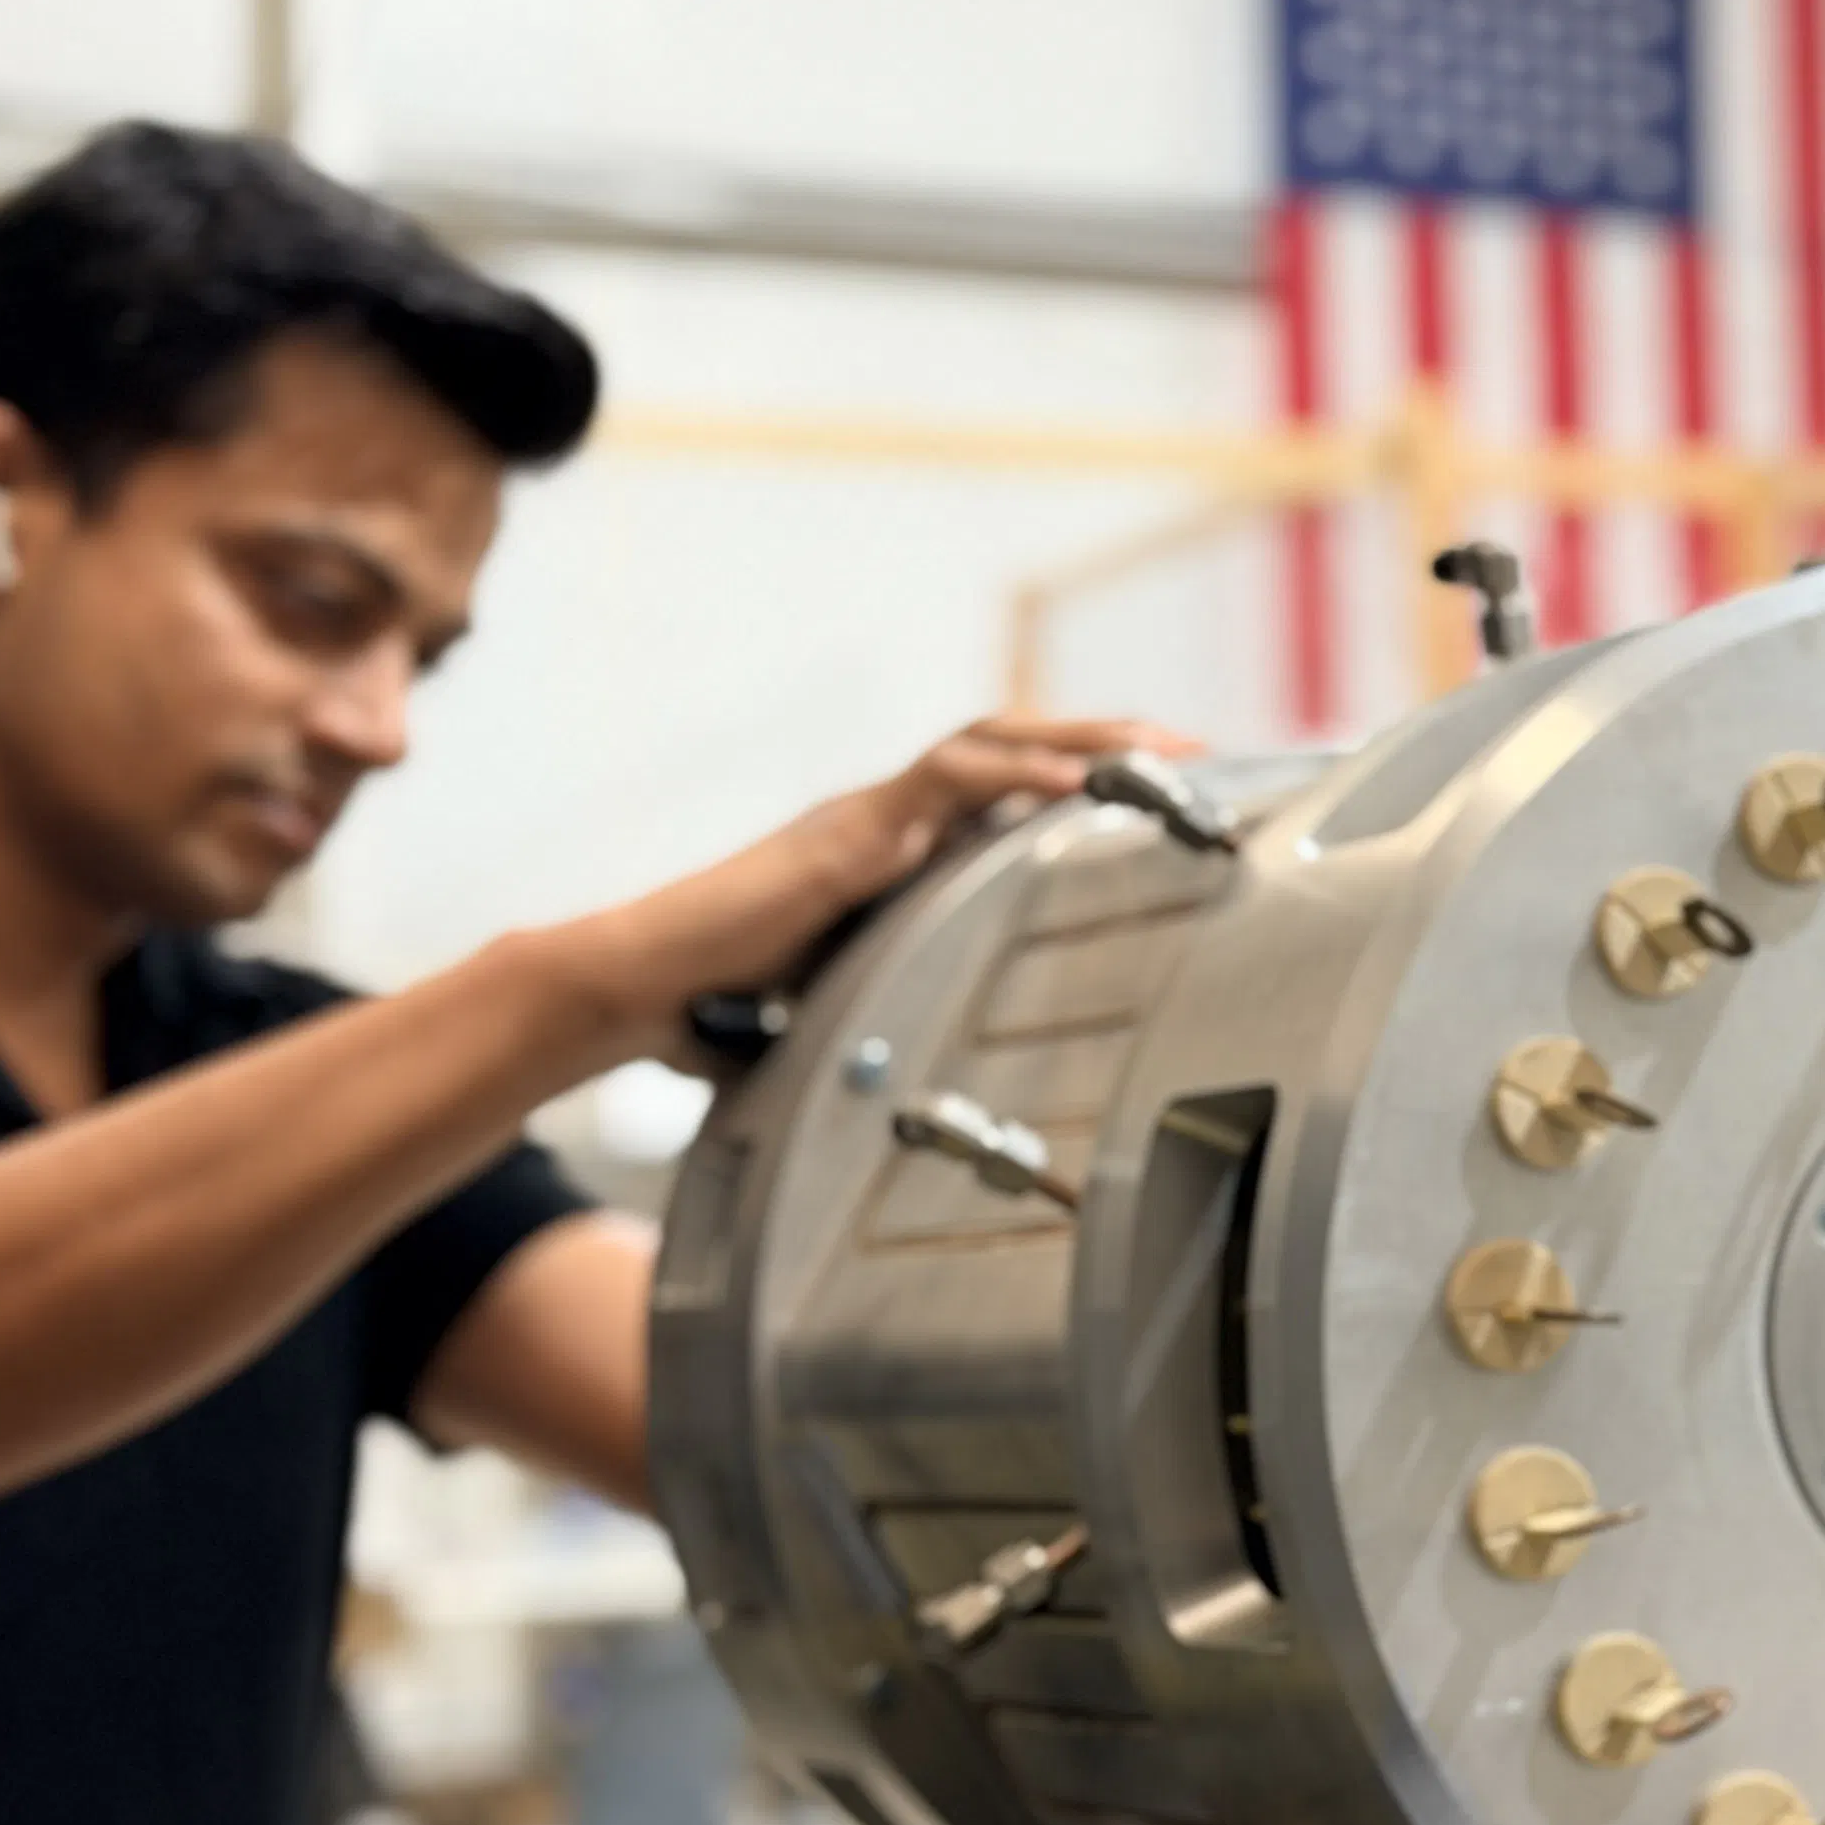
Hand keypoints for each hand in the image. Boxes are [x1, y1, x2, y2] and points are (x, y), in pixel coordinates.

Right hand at [537, 715, 1191, 1066]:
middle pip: (1010, 745)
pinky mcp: (849, 832)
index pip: (996, 787)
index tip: (1149, 785)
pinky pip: (945, 780)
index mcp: (886, 847)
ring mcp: (866, 816)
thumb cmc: (714, 1004)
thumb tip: (906, 1084)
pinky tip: (1073, 781)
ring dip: (1078, 741)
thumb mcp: (831, 1005)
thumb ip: (877, 1012)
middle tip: (1185, 747)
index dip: (1072, 777)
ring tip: (1151, 746)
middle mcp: (882, 816)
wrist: (638, 988)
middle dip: (1102, 740)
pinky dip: (1015, 774)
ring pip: (988, 743)